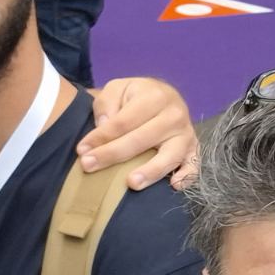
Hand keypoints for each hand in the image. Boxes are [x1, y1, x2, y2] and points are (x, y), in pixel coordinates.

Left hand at [81, 77, 199, 190]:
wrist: (161, 97)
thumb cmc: (135, 96)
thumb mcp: (117, 88)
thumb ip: (106, 102)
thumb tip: (104, 125)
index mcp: (154, 97)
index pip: (123, 122)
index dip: (100, 137)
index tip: (81, 150)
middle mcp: (174, 114)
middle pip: (141, 139)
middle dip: (112, 154)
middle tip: (88, 166)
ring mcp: (186, 133)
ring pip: (170, 155)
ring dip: (151, 170)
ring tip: (132, 183)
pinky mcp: (193, 149)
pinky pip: (193, 164)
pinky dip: (188, 176)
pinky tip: (174, 185)